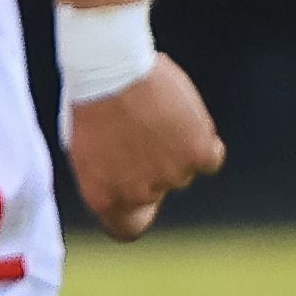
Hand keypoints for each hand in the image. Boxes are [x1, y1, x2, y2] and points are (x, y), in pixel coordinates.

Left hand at [66, 57, 226, 240]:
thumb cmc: (91, 100)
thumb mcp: (85, 148)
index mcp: (104, 197)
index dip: (136, 213)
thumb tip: (130, 183)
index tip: (142, 199)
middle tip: (141, 131)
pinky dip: (202, 139)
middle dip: (154, 165)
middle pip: (160, 189)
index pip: (127, 227)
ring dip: (177, 147)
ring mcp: (172, 176)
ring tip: (156, 115)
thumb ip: (109, 175)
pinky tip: (184, 118)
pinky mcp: (198, 154)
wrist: (110, 68)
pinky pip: (210, 156)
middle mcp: (139, 194)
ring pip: (185, 169)